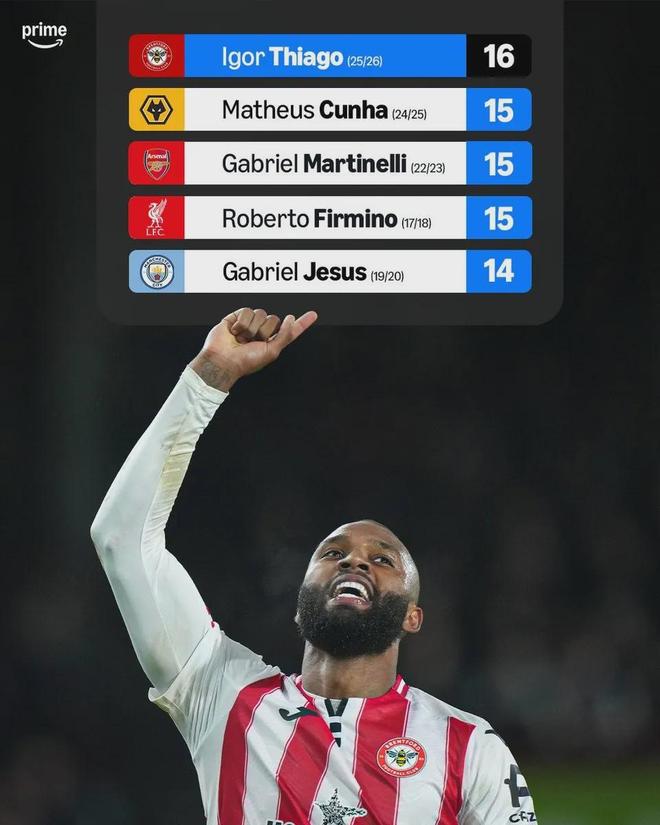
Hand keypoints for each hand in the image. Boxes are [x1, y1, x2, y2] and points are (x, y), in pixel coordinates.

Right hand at [189, 307, 317, 390]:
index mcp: (272, 342)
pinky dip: (241, 323)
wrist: (222, 361)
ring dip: (251, 328)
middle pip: (274, 319)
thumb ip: (285, 335)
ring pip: (260, 313)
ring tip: (241, 339)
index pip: (290, 330)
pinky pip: (247, 311)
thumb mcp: (271, 351)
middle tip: (252, 342)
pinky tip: (234, 332)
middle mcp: (262, 332)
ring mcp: (250, 324)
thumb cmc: (246, 361)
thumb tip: (291, 317)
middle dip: (264, 331)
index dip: (302, 323)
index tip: (313, 314)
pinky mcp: (237, 317)